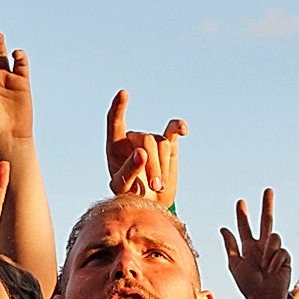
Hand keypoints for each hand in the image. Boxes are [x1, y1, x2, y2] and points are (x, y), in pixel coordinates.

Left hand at [106, 90, 185, 206]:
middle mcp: (132, 139)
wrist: (148, 205)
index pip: (115, 121)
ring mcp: (151, 140)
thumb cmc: (130, 196)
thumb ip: (128, 171)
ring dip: (162, 167)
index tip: (124, 94)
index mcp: (115, 146)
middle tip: (155, 186)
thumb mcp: (123, 188)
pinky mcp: (168, 144)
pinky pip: (173, 130)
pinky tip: (183, 130)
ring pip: (160, 143)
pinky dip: (178, 127)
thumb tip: (141, 153)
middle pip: (145, 139)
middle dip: (152, 164)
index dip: (118, 107)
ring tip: (158, 186)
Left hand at [220, 189, 290, 298]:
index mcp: (248, 248)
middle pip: (266, 221)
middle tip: (268, 190)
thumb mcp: (235, 264)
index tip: (241, 202)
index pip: (245, 227)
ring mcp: (274, 251)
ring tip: (264, 266)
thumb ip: (230, 245)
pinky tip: (272, 270)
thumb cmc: (248, 285)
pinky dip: (275, 260)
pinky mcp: (285, 257)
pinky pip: (281, 251)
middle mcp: (262, 247)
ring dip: (268, 251)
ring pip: (273, 237)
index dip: (242, 216)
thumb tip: (223, 227)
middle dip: (267, 205)